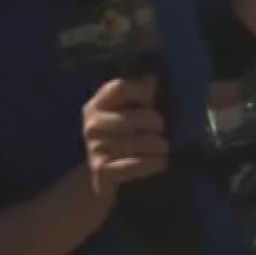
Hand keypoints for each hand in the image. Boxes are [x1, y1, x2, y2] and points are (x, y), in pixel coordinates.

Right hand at [82, 76, 168, 195]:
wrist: (98, 176)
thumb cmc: (119, 137)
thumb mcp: (123, 113)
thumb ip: (138, 95)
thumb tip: (153, 78)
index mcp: (97, 104)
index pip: (121, 87)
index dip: (142, 90)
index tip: (152, 99)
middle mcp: (93, 124)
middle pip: (140, 116)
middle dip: (158, 124)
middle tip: (161, 131)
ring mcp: (96, 148)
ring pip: (142, 142)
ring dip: (159, 146)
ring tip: (163, 148)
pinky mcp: (102, 170)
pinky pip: (136, 164)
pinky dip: (153, 163)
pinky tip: (160, 162)